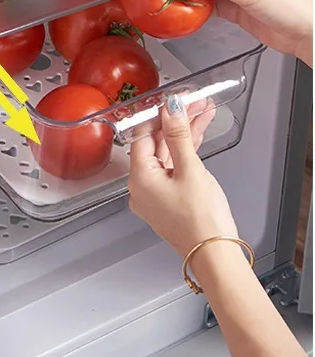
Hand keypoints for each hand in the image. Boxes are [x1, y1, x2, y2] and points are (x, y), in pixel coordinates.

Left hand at [128, 94, 237, 257]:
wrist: (217, 257)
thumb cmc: (202, 222)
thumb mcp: (190, 170)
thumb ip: (179, 135)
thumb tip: (170, 109)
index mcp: (139, 178)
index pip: (143, 135)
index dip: (159, 114)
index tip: (174, 99)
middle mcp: (142, 186)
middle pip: (157, 143)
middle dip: (177, 121)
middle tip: (195, 103)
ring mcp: (155, 193)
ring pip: (168, 153)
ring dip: (185, 133)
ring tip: (203, 111)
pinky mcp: (169, 198)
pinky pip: (174, 167)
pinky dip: (186, 151)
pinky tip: (199, 134)